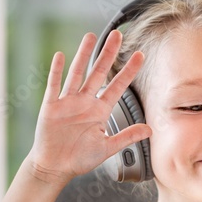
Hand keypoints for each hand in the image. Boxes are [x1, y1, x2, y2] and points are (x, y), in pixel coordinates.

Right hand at [27, 30, 150, 183]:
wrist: (55, 167)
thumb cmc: (79, 158)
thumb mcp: (107, 148)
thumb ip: (127, 137)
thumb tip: (150, 130)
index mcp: (100, 111)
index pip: (117, 86)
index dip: (128, 71)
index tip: (140, 55)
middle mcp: (85, 102)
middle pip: (99, 72)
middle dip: (109, 53)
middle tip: (118, 34)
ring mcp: (68, 102)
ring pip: (77, 73)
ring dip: (83, 55)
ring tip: (91, 36)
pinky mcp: (51, 107)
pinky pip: (54, 86)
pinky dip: (56, 71)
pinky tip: (60, 56)